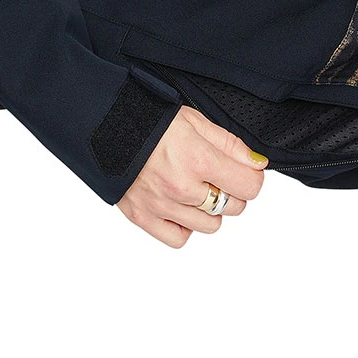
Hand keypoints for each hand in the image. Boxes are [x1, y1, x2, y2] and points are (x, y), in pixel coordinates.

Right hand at [117, 105, 267, 247]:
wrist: (100, 124)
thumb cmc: (145, 118)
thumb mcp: (194, 120)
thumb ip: (230, 144)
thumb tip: (257, 164)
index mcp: (198, 159)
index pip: (249, 186)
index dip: (252, 177)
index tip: (245, 171)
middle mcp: (182, 187)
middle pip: (234, 207)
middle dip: (232, 191)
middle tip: (216, 175)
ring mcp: (161, 206)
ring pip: (211, 225)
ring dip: (211, 210)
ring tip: (196, 189)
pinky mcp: (142, 217)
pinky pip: (179, 238)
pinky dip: (184, 226)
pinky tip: (180, 207)